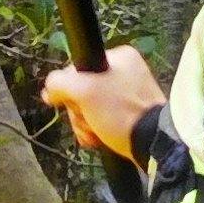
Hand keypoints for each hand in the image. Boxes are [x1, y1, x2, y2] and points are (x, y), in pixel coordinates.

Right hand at [41, 44, 162, 158]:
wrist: (154, 144)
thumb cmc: (120, 112)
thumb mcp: (85, 91)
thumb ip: (60, 83)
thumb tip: (49, 90)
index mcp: (119, 57)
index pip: (77, 70)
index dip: (70, 90)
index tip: (76, 104)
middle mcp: (125, 72)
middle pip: (83, 91)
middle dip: (79, 112)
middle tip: (89, 122)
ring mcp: (129, 95)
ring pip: (90, 107)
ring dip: (85, 124)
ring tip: (95, 134)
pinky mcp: (131, 115)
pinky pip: (103, 118)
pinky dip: (97, 131)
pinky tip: (98, 140)